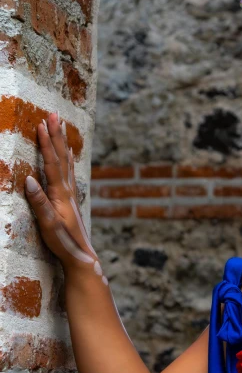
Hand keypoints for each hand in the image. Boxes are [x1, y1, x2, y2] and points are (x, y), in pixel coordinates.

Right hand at [25, 112, 101, 277]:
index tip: (41, 123)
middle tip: (54, 115)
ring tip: (61, 127)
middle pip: (62, 158)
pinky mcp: (71, 201)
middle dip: (57, 136)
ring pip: (66, 163)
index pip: (52, 163)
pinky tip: (68, 156)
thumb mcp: (48, 224)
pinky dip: (67, 159)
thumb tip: (28, 179)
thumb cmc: (64, 243)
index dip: (46, 143)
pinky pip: (68, 173)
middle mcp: (68, 191)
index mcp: (60, 194)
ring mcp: (71, 195)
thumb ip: (39, 202)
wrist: (82, 257)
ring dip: (62, 144)